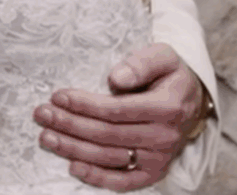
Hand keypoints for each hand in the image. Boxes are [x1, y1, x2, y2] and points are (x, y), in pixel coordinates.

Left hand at [33, 43, 205, 191]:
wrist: (193, 101)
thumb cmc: (171, 75)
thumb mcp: (164, 56)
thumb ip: (141, 63)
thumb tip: (116, 78)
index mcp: (167, 107)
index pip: (117, 110)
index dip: (85, 105)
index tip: (59, 96)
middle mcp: (164, 136)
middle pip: (108, 134)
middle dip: (70, 124)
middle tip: (42, 114)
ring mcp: (159, 158)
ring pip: (109, 157)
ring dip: (74, 149)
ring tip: (47, 137)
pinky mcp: (153, 171)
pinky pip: (124, 181)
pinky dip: (98, 177)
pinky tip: (73, 167)